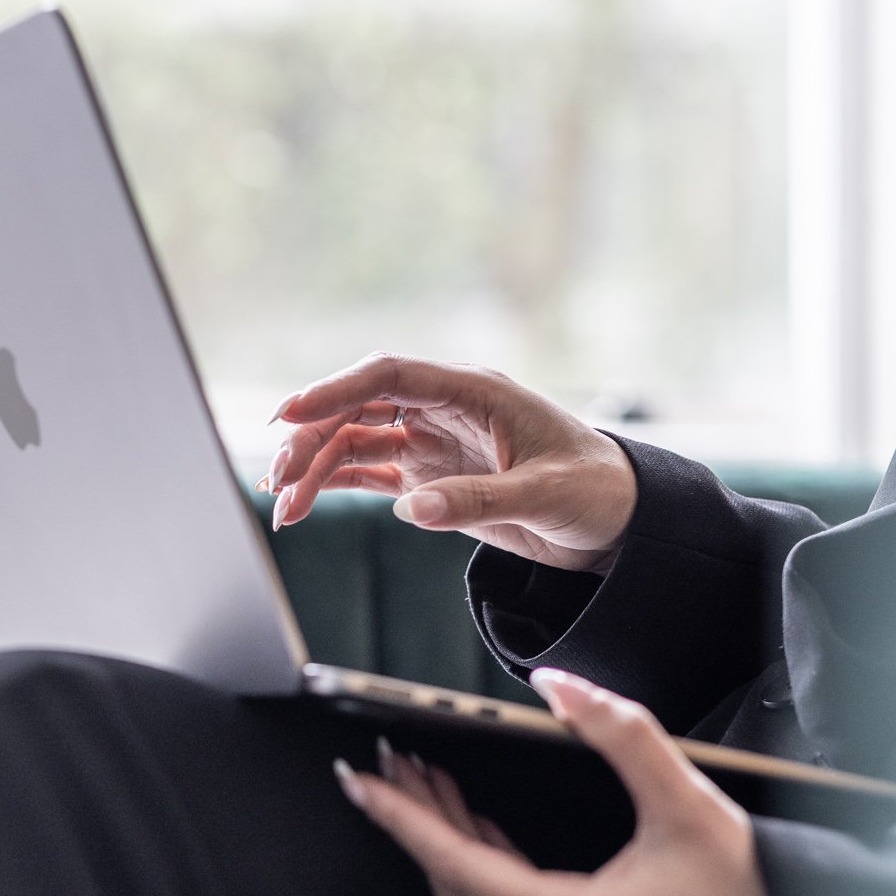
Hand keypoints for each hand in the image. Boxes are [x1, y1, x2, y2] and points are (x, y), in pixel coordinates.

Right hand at [261, 352, 635, 572]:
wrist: (617, 520)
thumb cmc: (594, 490)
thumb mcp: (546, 495)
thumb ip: (479, 498)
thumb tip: (413, 508)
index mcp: (473, 391)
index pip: (391, 374)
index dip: (336, 389)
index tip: (292, 414)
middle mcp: (444, 408)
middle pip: (359, 408)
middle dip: (312, 439)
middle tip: (278, 479)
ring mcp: (432, 441)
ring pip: (354, 441)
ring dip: (312, 469)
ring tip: (281, 508)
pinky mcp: (428, 477)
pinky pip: (366, 472)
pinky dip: (329, 487)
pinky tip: (298, 507)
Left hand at [332, 669, 795, 895]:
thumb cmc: (753, 892)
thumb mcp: (685, 798)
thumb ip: (620, 732)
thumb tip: (561, 686)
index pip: (453, 860)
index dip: (399, 813)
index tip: (359, 777)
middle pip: (455, 882)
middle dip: (416, 818)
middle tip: (388, 763)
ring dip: (449, 839)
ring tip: (424, 781)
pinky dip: (485, 863)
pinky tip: (481, 829)